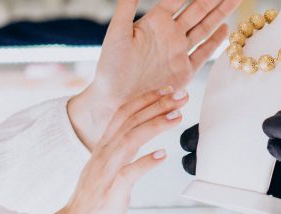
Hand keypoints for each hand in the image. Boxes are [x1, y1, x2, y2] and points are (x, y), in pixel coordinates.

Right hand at [60, 88, 187, 213]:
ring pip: (130, 140)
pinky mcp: (112, 190)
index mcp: (105, 145)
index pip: (124, 114)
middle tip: (182, 95)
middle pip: (131, 121)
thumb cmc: (98, 190)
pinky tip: (162, 155)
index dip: (145, 99)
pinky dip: (145, 163)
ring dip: (155, 125)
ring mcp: (107, 171)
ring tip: (177, 116)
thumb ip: (124, 146)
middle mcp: (105, 153)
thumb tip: (144, 129)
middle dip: (157, 105)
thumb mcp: (110, 162)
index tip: (167, 89)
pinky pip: (128, 174)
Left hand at [70, 0, 240, 146]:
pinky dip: (216, 41)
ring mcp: (178, 52)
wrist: (113, 101)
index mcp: (154, 21)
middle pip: (200, 6)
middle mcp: (170, 33)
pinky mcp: (184, 72)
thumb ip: (127, 2)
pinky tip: (226, 28)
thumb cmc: (109, 67)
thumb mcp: (116, 31)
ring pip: (206, 26)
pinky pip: (203, 53)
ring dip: (223, 10)